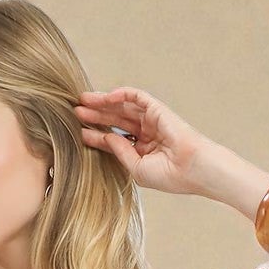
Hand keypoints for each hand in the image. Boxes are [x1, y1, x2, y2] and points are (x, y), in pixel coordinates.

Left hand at [73, 86, 208, 196]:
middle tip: (75, 112)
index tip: (80, 133)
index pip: (114, 140)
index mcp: (142, 151)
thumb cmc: (170, 175)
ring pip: (122, 107)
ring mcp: (151, 120)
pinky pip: (137, 96)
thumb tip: (106, 138)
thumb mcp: (136, 168)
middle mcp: (146, 134)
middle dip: (95, 116)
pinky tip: (105, 96)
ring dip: (103, 103)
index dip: (97, 136)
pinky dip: (121, 93)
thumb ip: (120, 151)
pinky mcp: (157, 109)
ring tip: (83, 101)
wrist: (192, 169)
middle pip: (115, 121)